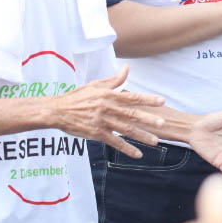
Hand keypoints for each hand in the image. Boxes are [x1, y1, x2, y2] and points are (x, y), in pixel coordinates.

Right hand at [47, 65, 166, 158]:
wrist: (58, 111)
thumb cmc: (78, 96)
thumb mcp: (96, 85)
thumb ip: (114, 80)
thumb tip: (127, 68)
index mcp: (108, 95)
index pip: (132, 97)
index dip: (147, 99)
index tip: (162, 101)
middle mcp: (107, 108)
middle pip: (131, 114)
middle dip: (148, 119)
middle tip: (163, 123)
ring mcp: (102, 122)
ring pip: (125, 130)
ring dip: (142, 136)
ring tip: (156, 141)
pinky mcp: (97, 134)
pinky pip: (114, 142)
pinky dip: (127, 148)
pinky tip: (137, 154)